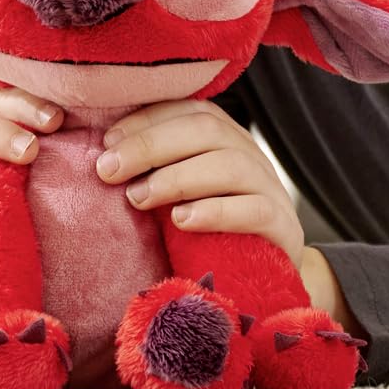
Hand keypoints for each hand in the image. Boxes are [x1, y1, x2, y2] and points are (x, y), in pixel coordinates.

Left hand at [93, 98, 305, 269]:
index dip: (148, 120)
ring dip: (178, 178)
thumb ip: (154, 171)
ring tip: (139, 198)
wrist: (263, 279)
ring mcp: (271, 190)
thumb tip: (105, 156)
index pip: (191, 110)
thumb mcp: (177, 195)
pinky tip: (182, 221)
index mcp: (225, 139)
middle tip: (109, 171)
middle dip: (151, 145)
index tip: (107, 141)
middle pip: (207, 130)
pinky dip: (216, 212)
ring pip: (232, 165)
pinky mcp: (283, 228)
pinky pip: (256, 211)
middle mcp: (251, 155)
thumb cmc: (206, 233)